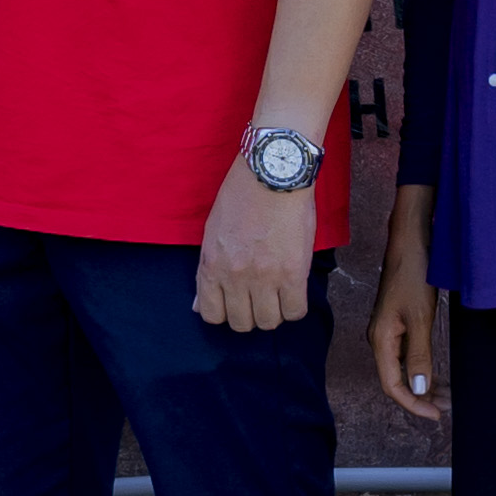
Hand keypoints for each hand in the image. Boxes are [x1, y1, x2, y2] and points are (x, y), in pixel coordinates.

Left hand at [196, 156, 317, 334]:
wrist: (273, 172)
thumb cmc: (242, 195)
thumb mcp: (212, 232)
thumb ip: (207, 271)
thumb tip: (199, 305)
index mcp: (211, 265)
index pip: (211, 315)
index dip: (225, 313)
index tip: (235, 302)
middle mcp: (235, 276)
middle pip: (241, 323)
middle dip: (250, 314)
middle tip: (259, 297)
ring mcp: (265, 276)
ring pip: (268, 322)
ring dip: (274, 313)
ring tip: (278, 294)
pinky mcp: (294, 273)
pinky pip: (295, 311)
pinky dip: (294, 307)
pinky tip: (294, 291)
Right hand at [365, 190, 441, 419]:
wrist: (412, 241)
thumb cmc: (413, 275)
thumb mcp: (420, 318)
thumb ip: (420, 356)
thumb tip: (419, 390)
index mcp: (381, 339)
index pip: (392, 385)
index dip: (412, 404)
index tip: (435, 414)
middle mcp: (381, 338)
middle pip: (396, 380)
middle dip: (420, 397)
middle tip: (446, 407)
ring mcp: (390, 331)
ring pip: (404, 368)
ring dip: (423, 384)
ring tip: (446, 395)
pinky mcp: (399, 323)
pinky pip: (409, 355)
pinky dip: (423, 368)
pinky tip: (437, 373)